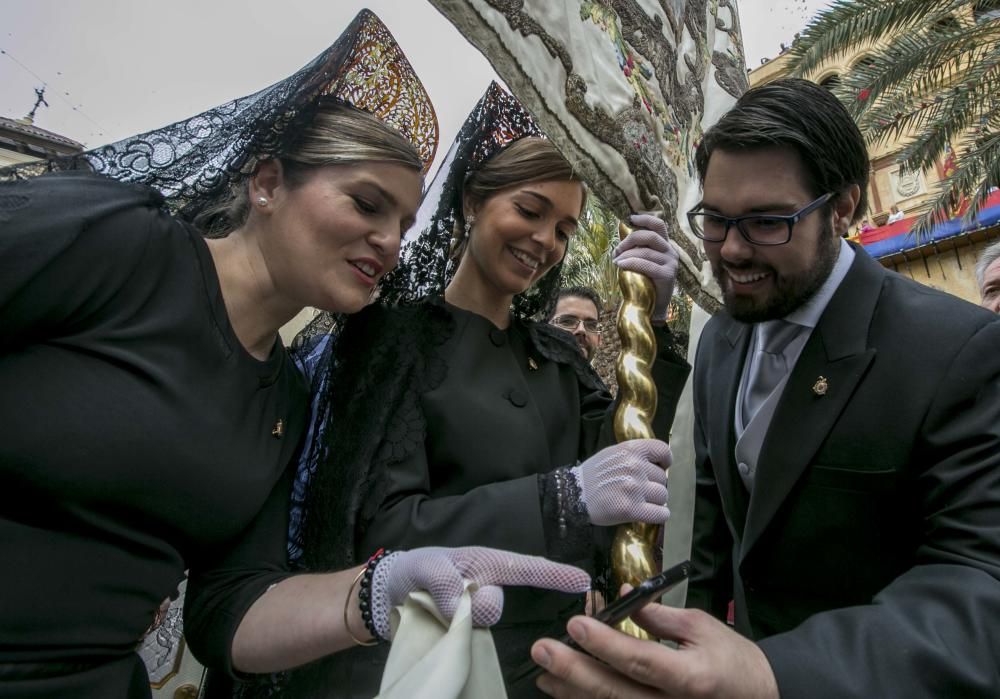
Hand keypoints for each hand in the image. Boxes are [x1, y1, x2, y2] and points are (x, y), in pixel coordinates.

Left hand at [369, 547, 589, 639]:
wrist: (388, 598)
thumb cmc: (413, 571)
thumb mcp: (425, 567)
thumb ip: (445, 580)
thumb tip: (463, 602)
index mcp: (486, 564)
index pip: (526, 568)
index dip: (555, 574)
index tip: (583, 581)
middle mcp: (488, 589)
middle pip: (496, 607)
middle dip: (473, 606)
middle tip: (441, 598)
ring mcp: (477, 614)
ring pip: (480, 625)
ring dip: (454, 621)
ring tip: (433, 609)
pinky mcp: (468, 634)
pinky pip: (472, 641)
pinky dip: (457, 640)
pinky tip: (442, 630)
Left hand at [531, 595, 778, 698]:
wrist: (760, 698)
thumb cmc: (732, 661)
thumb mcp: (702, 628)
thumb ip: (659, 615)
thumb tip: (619, 598)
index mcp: (690, 677)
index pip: (640, 660)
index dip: (605, 644)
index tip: (575, 624)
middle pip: (615, 692)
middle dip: (574, 671)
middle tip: (542, 651)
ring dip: (572, 692)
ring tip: (544, 674)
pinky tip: (566, 693)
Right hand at [570, 439, 669, 525]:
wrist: (573, 494)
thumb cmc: (593, 475)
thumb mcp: (612, 454)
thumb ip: (634, 455)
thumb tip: (658, 465)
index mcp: (630, 450)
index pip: (663, 451)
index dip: (665, 461)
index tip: (661, 467)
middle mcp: (634, 467)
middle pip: (662, 478)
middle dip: (654, 485)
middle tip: (641, 490)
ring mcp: (634, 488)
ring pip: (663, 496)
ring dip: (656, 501)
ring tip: (642, 502)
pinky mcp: (631, 509)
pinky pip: (660, 513)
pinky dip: (660, 515)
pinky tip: (652, 514)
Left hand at [613, 214, 677, 320]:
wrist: (655, 306)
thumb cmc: (646, 282)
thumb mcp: (642, 262)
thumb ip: (636, 251)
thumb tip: (618, 242)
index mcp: (665, 245)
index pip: (659, 225)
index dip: (645, 219)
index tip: (631, 218)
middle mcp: (670, 251)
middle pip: (650, 236)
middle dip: (629, 240)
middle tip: (617, 250)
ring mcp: (671, 263)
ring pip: (646, 252)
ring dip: (626, 255)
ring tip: (616, 261)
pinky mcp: (668, 274)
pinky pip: (646, 264)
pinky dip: (631, 263)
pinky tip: (620, 266)